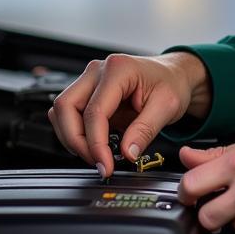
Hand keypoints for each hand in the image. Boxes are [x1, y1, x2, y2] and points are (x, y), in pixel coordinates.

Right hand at [47, 52, 211, 174]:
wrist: (173, 75)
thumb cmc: (171, 84)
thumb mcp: (167, 107)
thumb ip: (145, 130)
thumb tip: (126, 153)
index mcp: (118, 69)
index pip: (94, 111)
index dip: (96, 144)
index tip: (106, 165)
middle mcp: (98, 70)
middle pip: (66, 107)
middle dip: (76, 141)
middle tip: (98, 162)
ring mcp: (90, 79)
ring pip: (61, 111)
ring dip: (73, 138)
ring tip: (97, 154)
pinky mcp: (87, 91)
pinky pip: (69, 113)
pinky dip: (75, 132)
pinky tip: (94, 143)